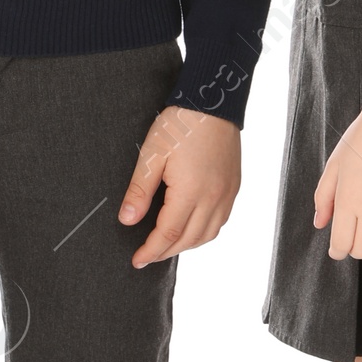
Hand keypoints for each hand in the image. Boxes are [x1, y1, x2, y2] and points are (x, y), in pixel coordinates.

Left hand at [118, 105, 240, 265]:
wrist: (214, 100)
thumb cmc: (182, 123)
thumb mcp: (152, 154)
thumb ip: (139, 190)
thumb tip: (127, 220)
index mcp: (191, 191)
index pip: (168, 234)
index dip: (151, 250)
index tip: (137, 261)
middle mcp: (214, 197)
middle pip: (188, 239)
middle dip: (165, 252)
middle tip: (146, 257)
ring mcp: (227, 193)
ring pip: (207, 234)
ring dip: (186, 245)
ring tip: (166, 246)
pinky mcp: (233, 186)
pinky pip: (220, 221)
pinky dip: (203, 233)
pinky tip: (191, 229)